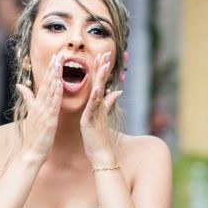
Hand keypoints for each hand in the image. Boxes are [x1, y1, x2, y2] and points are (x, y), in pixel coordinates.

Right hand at [15, 53, 63, 163]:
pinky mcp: (49, 120)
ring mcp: (44, 112)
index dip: (50, 69)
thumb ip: (27, 98)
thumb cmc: (34, 135)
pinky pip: (53, 104)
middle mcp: (40, 105)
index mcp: (37, 104)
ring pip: (50, 91)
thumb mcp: (31, 113)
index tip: (55, 57)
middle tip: (59, 54)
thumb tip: (20, 85)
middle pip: (47, 83)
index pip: (44, 83)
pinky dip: (56, 93)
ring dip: (55, 76)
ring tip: (60, 63)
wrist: (31, 152)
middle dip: (53, 68)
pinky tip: (59, 83)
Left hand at [80, 51, 121, 166]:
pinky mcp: (91, 120)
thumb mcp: (102, 116)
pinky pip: (94, 106)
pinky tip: (97, 88)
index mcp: (98, 104)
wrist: (101, 154)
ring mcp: (96, 112)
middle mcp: (98, 106)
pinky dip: (96, 97)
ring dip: (101, 78)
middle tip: (105, 53)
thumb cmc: (98, 136)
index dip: (102, 69)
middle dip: (103, 68)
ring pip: (99, 92)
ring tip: (103, 64)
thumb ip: (108, 103)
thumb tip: (116, 91)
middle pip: (101, 83)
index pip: (100, 83)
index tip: (103, 55)